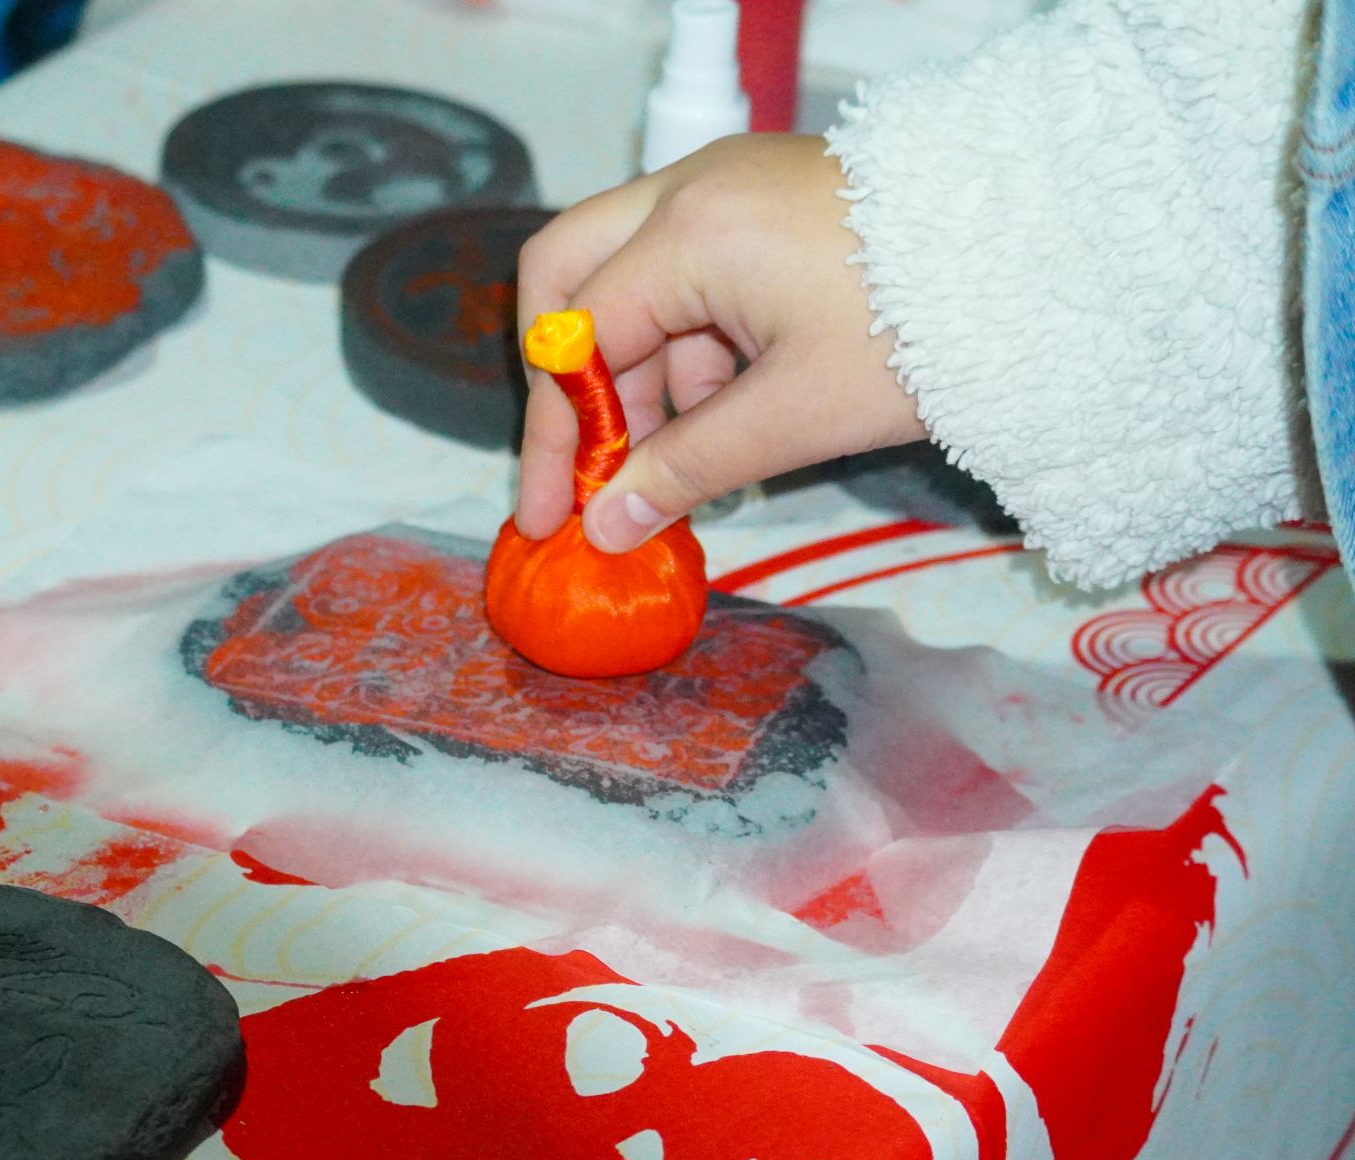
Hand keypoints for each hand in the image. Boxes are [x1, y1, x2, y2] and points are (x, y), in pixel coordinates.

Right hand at [515, 133, 927, 550]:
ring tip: (693, 457)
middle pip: (569, 277)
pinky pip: (689, 274)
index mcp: (690, 233)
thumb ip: (686, 471)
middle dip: (572, 384)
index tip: (554, 514)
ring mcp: (729, 187)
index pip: (575, 339)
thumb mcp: (798, 416)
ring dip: (641, 374)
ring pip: (631, 281)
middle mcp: (691, 190)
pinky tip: (734, 411)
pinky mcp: (766, 202)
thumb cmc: (924, 330)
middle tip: (590, 469)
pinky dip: (692, 346)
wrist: (1049, 255)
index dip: (557, 436)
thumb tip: (604, 527)